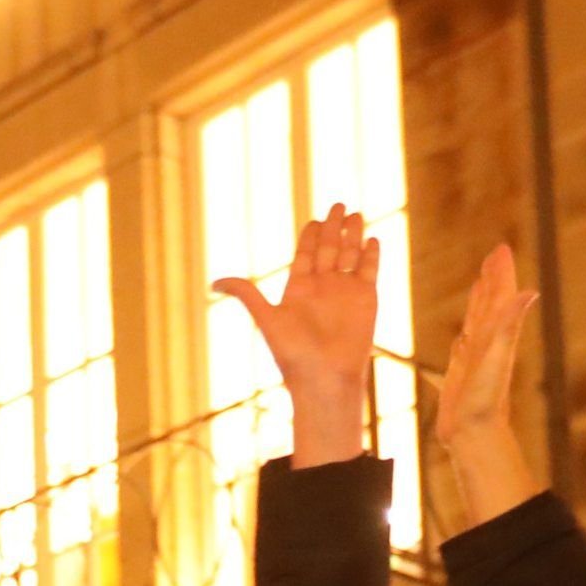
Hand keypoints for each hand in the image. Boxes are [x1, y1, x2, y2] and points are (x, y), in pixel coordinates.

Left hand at [212, 205, 379, 461]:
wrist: (326, 380)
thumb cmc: (294, 355)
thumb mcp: (266, 319)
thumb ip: (246, 295)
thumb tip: (214, 283)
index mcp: (298, 290)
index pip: (305, 255)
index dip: (309, 237)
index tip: (313, 220)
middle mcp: (322, 288)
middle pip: (328, 249)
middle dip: (333, 227)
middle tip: (338, 205)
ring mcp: (344, 292)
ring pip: (349, 254)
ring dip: (352, 234)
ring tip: (355, 213)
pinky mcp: (366, 298)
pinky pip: (369, 270)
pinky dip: (370, 254)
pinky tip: (371, 237)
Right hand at [429, 243, 545, 537]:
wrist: (474, 437)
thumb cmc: (485, 400)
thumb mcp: (497, 357)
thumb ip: (510, 323)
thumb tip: (530, 292)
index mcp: (496, 336)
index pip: (501, 297)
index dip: (501, 273)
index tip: (501, 249)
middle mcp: (488, 344)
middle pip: (491, 304)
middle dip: (493, 279)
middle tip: (494, 255)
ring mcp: (475, 360)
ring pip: (478, 322)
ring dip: (479, 302)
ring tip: (479, 283)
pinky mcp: (462, 376)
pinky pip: (463, 347)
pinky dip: (464, 333)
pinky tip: (462, 334)